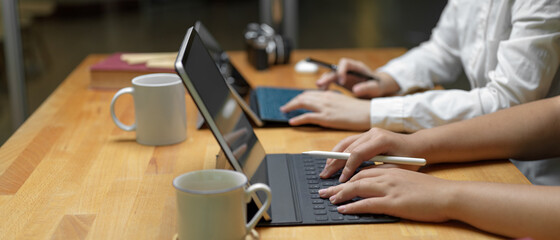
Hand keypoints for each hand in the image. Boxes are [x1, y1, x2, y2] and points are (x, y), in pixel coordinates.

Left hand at [279, 91, 370, 130]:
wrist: (369, 113)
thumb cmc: (359, 110)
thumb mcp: (343, 102)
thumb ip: (332, 102)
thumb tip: (325, 105)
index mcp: (329, 94)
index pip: (310, 93)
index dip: (300, 97)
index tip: (294, 102)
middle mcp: (325, 98)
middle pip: (303, 97)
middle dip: (292, 102)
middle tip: (285, 107)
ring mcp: (325, 107)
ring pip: (302, 103)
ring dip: (291, 107)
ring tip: (284, 111)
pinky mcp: (326, 118)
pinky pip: (307, 117)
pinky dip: (297, 119)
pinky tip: (291, 121)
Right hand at [316, 58, 399, 97]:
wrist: (378, 88)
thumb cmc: (379, 86)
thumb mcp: (376, 88)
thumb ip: (367, 88)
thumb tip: (355, 90)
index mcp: (357, 67)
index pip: (345, 63)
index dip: (341, 71)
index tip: (341, 82)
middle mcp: (348, 69)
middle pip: (334, 69)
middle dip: (327, 77)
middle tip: (320, 85)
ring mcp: (343, 74)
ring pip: (330, 75)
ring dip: (324, 82)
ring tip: (320, 91)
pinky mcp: (341, 81)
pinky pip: (330, 82)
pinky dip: (326, 87)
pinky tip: (323, 95)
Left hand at [318, 168, 452, 221]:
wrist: (449, 195)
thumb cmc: (432, 191)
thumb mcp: (408, 180)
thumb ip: (393, 181)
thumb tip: (380, 188)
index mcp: (391, 170)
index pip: (363, 169)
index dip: (347, 175)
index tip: (335, 180)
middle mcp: (387, 176)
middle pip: (356, 177)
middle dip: (338, 184)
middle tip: (324, 190)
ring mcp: (389, 188)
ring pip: (358, 187)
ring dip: (340, 193)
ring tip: (328, 199)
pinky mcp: (393, 202)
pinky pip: (367, 203)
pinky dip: (352, 205)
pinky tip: (343, 209)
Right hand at [320, 128, 421, 181]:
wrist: (418, 146)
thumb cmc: (411, 160)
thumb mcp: (397, 169)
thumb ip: (377, 171)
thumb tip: (356, 178)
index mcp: (381, 140)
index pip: (357, 153)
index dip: (347, 167)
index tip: (342, 180)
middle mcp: (373, 132)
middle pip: (348, 147)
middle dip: (335, 162)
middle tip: (325, 175)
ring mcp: (369, 131)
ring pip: (345, 142)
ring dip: (334, 155)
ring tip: (325, 168)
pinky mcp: (366, 134)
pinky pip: (349, 141)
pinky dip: (339, 151)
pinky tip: (333, 160)